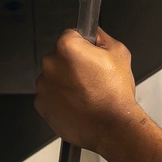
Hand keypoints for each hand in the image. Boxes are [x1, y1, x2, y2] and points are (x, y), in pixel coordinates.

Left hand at [35, 27, 138, 150]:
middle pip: (59, 57)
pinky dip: (59, 101)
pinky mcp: (41, 105)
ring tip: (84, 96)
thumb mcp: (120, 54)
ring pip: (53, 78)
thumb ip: (103, 38)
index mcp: (67, 47)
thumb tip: (94, 34)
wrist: (112, 128)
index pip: (70, 36)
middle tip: (90, 80)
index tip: (90, 59)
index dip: (83, 47)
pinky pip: (49, 97)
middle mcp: (50, 64)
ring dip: (64, 83)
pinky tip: (76, 106)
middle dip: (71, 66)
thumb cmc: (116, 94)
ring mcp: (44, 85)